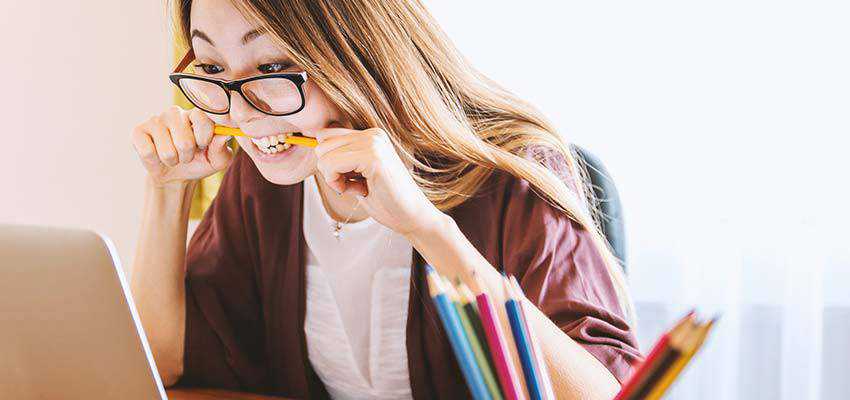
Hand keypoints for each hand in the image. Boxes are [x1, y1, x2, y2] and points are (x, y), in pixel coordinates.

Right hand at [132, 106, 233, 187]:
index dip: (204, 139)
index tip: (203, 146)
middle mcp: (175, 112)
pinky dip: (155, 162)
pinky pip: (148, 152)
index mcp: (196, 114)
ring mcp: (155, 120)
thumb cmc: (199, 162)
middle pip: (184, 141)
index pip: (203, 119)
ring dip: (172, 161)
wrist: (175, 176)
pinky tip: (156, 155)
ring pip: (167, 151)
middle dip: (187, 156)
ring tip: (173, 156)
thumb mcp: (217, 161)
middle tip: (186, 155)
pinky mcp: (138, 131)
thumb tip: (223, 135)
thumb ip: (222, 149)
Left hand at [313, 127, 445, 236]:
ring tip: (358, 187)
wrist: (412, 217)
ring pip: (323, 154)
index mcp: (371, 135)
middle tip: (353, 185)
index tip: (349, 178)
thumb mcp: (358, 174)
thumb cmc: (386, 200)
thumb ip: (342, 159)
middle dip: (329, 169)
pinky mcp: (372, 156)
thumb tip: (315, 146)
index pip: (326, 136)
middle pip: (321, 144)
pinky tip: (359, 190)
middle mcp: (372, 134)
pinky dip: (337, 182)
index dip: (329, 162)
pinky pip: (331, 164)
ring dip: (334, 178)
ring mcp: (373, 142)